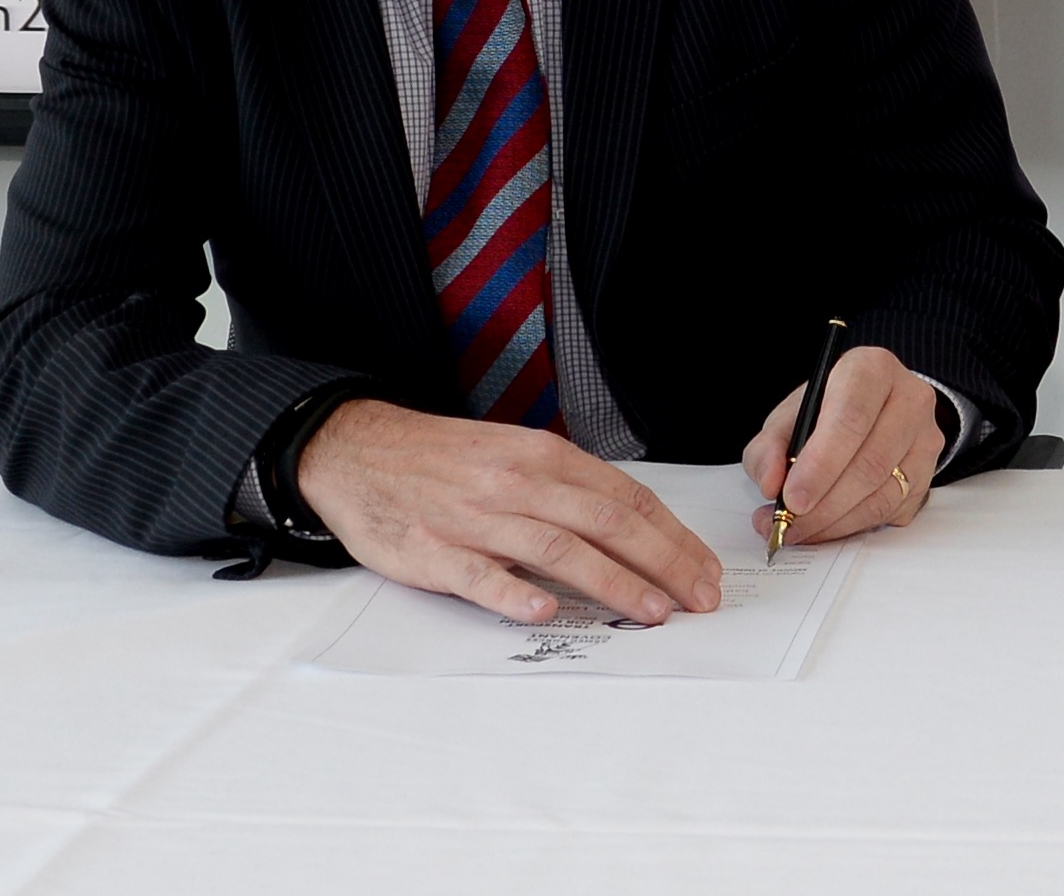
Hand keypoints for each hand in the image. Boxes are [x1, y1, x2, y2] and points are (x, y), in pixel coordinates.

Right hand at [293, 398, 722, 625]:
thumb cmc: (445, 459)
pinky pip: (479, 576)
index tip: (705, 570)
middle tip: (700, 599)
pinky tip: (544, 610)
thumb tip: (635, 527)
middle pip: (607, 522)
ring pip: (557, 548)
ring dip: (611, 582)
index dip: (673, 537)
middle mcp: (517, 483)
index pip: (627, 498)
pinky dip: (513, 593)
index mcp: (543, 457)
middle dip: (663, 563)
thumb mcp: (516, 453)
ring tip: (652, 612)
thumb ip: (570, 488)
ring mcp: (475, 519)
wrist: (357, 450)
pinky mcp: (432, 551)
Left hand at [740, 344, 943, 548]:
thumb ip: (769, 448)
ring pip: (883, 494)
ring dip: (835, 522)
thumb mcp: (788, 416)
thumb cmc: (827, 410)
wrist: (871, 411)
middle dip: (823, 505)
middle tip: (788, 523)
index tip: (792, 497)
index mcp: (871, 370)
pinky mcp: (929, 474)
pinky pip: (892, 512)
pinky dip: (853, 527)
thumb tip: (771, 483)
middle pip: (870, 463)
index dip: (820, 463)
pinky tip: (825, 526)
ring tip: (798, 530)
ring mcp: (925, 438)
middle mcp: (908, 399)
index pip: (851, 417)